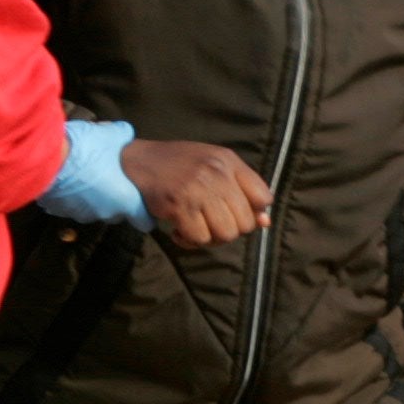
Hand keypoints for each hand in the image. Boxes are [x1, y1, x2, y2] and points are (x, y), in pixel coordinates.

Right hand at [38, 119, 152, 227]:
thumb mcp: (112, 134)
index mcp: (124, 200)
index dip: (146, 214)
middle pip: (117, 213)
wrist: (47, 157)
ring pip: (94, 209)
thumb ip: (125, 136)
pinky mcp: (60, 211)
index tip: (144, 205)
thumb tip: (127, 134)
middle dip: (117, 199)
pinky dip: (74, 195)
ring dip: (94, 197)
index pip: (143, 221)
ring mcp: (81, 214)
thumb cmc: (88, 149)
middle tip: (114, 179)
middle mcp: (105, 213)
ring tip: (89, 175)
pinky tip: (71, 178)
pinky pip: (72, 205)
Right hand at [122, 139, 271, 248]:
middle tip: (211, 223)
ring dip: (210, 239)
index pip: (264, 197)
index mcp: (229, 161)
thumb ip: (243, 190)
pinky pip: (199, 238)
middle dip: (230, 230)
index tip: (234, 212)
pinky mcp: (179, 206)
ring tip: (196, 227)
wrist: (137, 161)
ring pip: (225, 234)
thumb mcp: (215, 167)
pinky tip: (179, 231)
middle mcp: (217, 173)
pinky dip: (190, 241)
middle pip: (245, 223)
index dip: (253, 212)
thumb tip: (265, 222)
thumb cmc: (180, 166)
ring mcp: (198, 189)